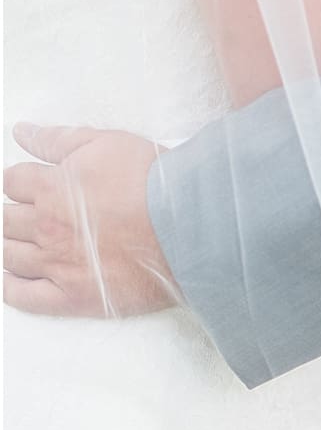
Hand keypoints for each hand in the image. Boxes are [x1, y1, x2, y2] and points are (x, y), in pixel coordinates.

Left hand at [4, 124, 176, 316]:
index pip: (13, 182)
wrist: (192, 227)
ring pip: (9, 255)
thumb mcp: (107, 144)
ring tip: (37, 245)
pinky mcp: (74, 296)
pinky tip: (20, 278)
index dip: (25, 183)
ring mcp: (57, 264)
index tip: (39, 188)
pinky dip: (13, 287)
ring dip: (14, 247)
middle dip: (19, 216)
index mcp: (50, 188)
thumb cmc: (156, 185)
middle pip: (7, 220)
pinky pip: (23, 296)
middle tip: (44, 217)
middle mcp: (46, 226)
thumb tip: (22, 133)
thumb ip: (57, 139)